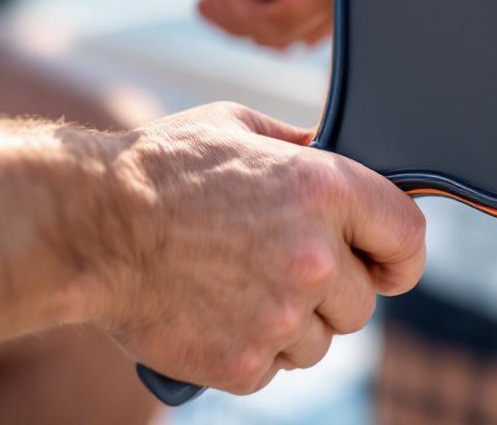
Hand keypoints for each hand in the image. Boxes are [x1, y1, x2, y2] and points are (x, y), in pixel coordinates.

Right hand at [82, 102, 424, 394]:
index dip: (399, 255)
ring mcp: (280, 315)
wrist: (88, 226)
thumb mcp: (239, 127)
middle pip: (363, 301)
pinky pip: (273, 368)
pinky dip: (249, 350)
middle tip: (276, 267)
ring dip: (290, 325)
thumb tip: (335, 154)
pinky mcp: (244, 362)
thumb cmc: (159, 169)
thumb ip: (300, 146)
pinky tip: (213, 311)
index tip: (383, 263)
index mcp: (323, 189)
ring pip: (320, 342)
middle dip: (330, 291)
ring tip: (236, 287)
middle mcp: (314, 255)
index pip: (408, 238)